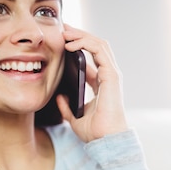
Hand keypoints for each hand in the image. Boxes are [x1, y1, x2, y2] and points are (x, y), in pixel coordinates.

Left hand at [56, 24, 127, 141]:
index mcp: (102, 83)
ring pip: (99, 44)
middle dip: (79, 34)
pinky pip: (99, 51)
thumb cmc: (96, 132)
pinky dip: (85, 43)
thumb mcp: (75, 118)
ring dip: (81, 35)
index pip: (93, 57)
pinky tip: (70, 45)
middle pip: (96, 46)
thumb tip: (59, 97)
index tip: (62, 41)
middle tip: (62, 28)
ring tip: (65, 32)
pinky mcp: (111, 75)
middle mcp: (108, 76)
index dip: (78, 46)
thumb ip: (67, 107)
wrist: (107, 140)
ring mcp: (111, 74)